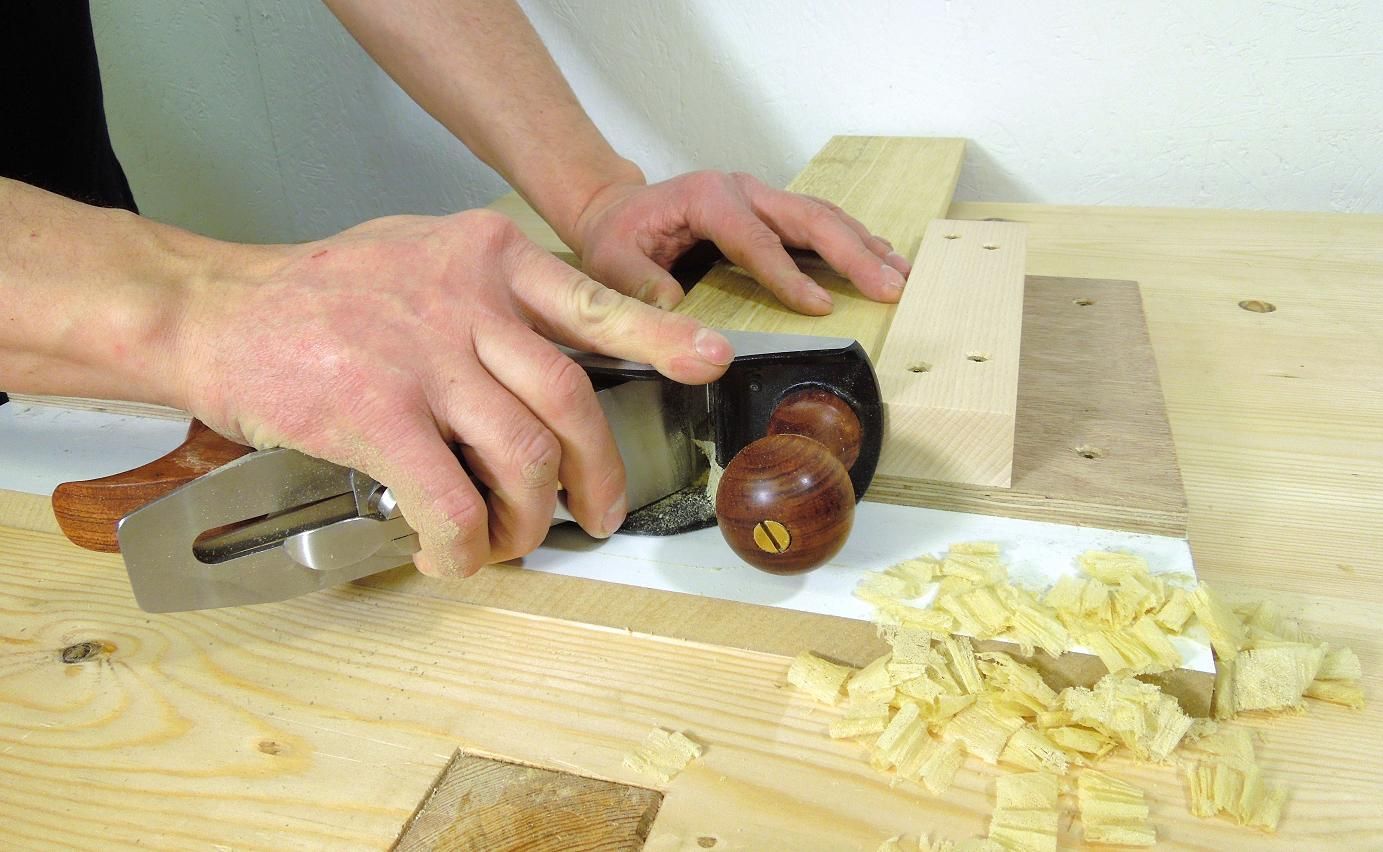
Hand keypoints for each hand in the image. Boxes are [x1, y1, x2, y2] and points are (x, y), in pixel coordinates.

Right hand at [175, 210, 733, 577]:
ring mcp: (424, 353)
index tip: (709, 361)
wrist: (217, 312)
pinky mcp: (378, 411)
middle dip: (598, 472)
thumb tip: (561, 356)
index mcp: (488, 257)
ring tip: (510, 544)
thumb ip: (494, 296)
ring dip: (528, 520)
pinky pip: (451, 500)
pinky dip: (464, 544)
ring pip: (523, 456)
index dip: (657, 338)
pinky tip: (451, 556)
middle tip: (601, 514)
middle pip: (570, 400)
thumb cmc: (324, 296)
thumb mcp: (423, 258)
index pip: (590, 301)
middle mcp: (467, 298)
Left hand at [570, 171, 911, 314]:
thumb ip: (640, 285)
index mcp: (707, 198)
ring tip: (901, 275)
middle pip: (808, 219)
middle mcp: (743, 190)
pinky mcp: (771, 211)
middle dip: (852, 255)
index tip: (820, 307)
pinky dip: (854, 242)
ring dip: (864, 246)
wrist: (616, 208)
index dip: (788, 276)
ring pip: (823, 216)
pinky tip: (882, 260)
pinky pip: (819, 223)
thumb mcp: (613, 262)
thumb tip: (676, 310)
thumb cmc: (617, 235)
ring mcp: (761, 196)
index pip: (756, 240)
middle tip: (890, 287)